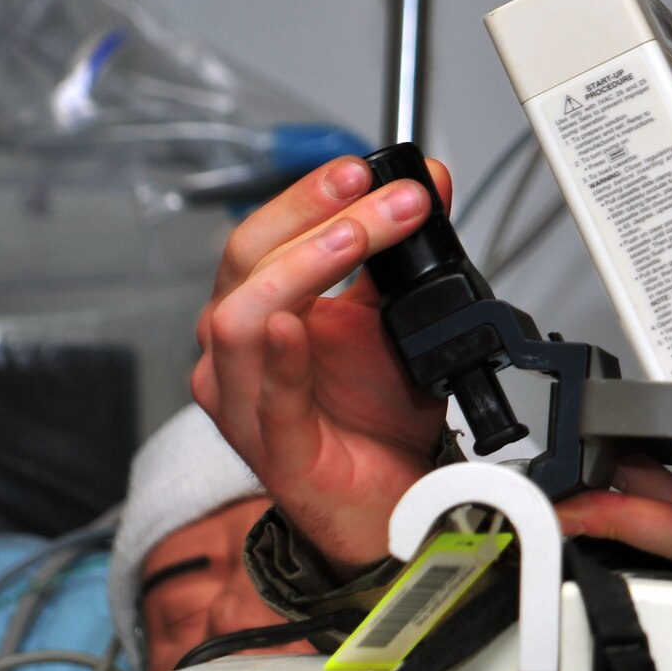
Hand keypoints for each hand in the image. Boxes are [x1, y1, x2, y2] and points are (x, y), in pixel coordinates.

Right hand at [192, 155, 453, 577]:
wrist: (393, 501)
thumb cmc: (375, 418)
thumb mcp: (398, 316)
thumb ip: (403, 252)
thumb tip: (433, 180)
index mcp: (261, 308)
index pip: (265, 234)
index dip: (310, 195)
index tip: (367, 169)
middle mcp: (239, 350)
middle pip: (247, 262)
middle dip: (318, 217)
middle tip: (387, 198)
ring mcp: (245, 401)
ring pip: (238, 319)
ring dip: (303, 268)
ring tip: (355, 238)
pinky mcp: (273, 450)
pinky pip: (265, 399)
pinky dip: (281, 357)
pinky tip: (296, 324)